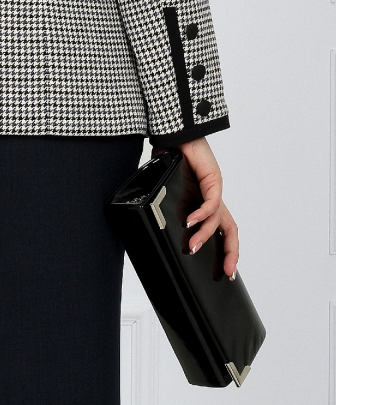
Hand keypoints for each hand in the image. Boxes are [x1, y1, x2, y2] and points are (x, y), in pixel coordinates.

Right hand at [175, 137, 238, 279]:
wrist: (175, 131)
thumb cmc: (173, 154)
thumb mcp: (174, 188)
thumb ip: (179, 207)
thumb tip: (179, 227)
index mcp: (205, 200)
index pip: (220, 228)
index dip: (222, 249)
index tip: (222, 271)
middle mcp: (214, 196)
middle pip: (230, 229)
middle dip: (231, 253)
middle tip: (227, 273)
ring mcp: (215, 188)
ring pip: (219, 220)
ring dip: (205, 235)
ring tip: (192, 246)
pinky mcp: (213, 179)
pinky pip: (211, 203)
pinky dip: (201, 215)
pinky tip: (190, 223)